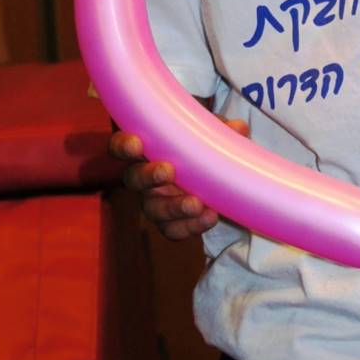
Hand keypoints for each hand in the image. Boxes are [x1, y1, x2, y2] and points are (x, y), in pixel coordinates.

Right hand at [109, 119, 248, 239]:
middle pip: (133, 180)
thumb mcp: (207, 130)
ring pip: (153, 210)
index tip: (137, 143)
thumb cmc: (198, 141)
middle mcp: (143, 176)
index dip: (123, 146)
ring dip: (173, 208)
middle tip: (168, 172)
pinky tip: (210, 217)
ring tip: (196, 203)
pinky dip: (190, 226)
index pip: (121, 146)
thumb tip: (238, 128)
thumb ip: (219, 128)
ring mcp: (155, 201)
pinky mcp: (170, 221)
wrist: (209, 169)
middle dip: (148, 177)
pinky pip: (173, 230)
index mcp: (145, 149)